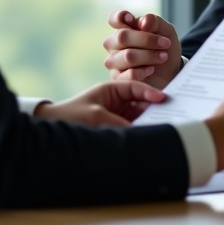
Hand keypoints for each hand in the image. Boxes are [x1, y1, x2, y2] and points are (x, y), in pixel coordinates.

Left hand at [35, 81, 168, 127]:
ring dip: (149, 120)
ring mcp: (116, 115)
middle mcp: (116, 101)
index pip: (136, 88)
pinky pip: (132, 128)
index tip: (164, 99)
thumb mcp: (96, 117)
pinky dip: (141, 131)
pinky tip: (151, 135)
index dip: (150, 93)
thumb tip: (139, 131)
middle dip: (154, 107)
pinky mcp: (115, 128)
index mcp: (111, 90)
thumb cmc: (71, 116)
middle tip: (172, 112)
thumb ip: (119, 122)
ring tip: (165, 125)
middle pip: (141, 103)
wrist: (51, 129)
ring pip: (139, 117)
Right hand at [103, 10, 181, 89]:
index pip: (113, 19)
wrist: (170, 71)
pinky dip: (143, 71)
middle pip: (122, 36)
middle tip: (165, 43)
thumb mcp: (166, 31)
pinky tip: (151, 69)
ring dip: (149, 56)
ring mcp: (114, 62)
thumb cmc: (164, 48)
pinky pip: (128, 74)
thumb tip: (143, 22)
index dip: (119, 17)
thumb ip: (155, 22)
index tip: (131, 19)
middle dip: (147, 39)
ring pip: (127, 56)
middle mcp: (114, 44)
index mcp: (123, 28)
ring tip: (163, 57)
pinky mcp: (118, 79)